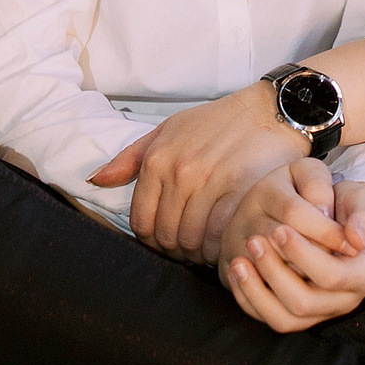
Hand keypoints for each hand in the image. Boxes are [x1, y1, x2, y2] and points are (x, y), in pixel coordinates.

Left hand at [87, 85, 306, 261]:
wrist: (269, 111)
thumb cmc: (216, 122)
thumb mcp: (167, 130)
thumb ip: (130, 158)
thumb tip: (96, 180)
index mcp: (158, 159)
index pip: (141, 222)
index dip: (151, 239)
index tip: (166, 240)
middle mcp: (180, 172)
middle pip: (165, 236)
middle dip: (174, 249)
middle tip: (189, 249)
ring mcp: (211, 183)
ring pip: (191, 241)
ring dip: (197, 253)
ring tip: (207, 249)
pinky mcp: (240, 192)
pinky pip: (219, 237)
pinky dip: (219, 248)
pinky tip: (225, 243)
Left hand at [223, 168, 364, 332]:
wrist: (337, 216)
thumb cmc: (351, 205)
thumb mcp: (364, 199)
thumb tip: (356, 238)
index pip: (331, 276)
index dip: (302, 254)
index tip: (279, 227)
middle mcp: (346, 301)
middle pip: (304, 302)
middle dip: (275, 271)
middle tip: (254, 239)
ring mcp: (321, 312)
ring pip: (283, 318)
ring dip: (256, 290)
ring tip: (239, 259)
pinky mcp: (298, 315)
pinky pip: (268, 318)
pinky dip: (249, 298)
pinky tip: (237, 270)